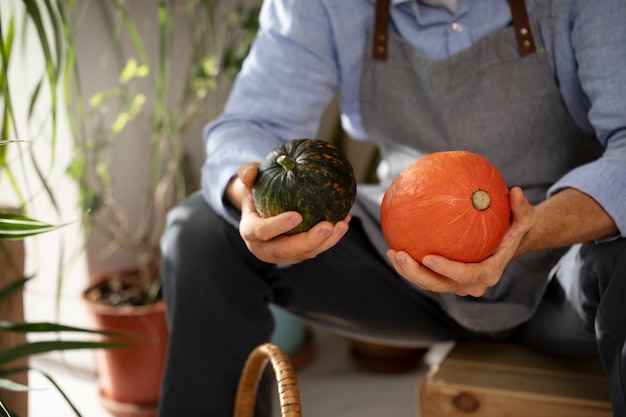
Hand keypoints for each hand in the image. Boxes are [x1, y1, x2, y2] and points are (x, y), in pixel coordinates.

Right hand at [235, 163, 350, 263]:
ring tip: (342, 224)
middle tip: (327, 225)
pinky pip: (316, 249)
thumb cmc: (257, 190)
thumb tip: (250, 172)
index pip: (261, 232)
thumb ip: (247, 173)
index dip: (278, 226)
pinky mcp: (298, 254)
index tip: (297, 216)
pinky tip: (345, 220)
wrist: (263, 208)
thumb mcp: (250, 179)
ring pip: (305, 254)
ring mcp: (283, 255)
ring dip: (326, 242)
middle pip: (286, 251)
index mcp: (249, 231)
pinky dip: (331, 238)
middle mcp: (264, 248)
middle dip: (308, 241)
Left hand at [386, 187, 535, 296]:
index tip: (428, 258)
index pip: (466, 275)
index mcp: (489, 273)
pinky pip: (426, 274)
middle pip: (439, 285)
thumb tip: (515, 190)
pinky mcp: (446, 279)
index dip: (447, 270)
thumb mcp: (525, 219)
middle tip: (399, 254)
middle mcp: (472, 284)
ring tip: (392, 252)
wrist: (509, 245)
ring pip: (428, 283)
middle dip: (416, 274)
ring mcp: (457, 284)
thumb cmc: (516, 229)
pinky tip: (395, 246)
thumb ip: (522, 208)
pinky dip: (410, 265)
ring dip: (407, 271)